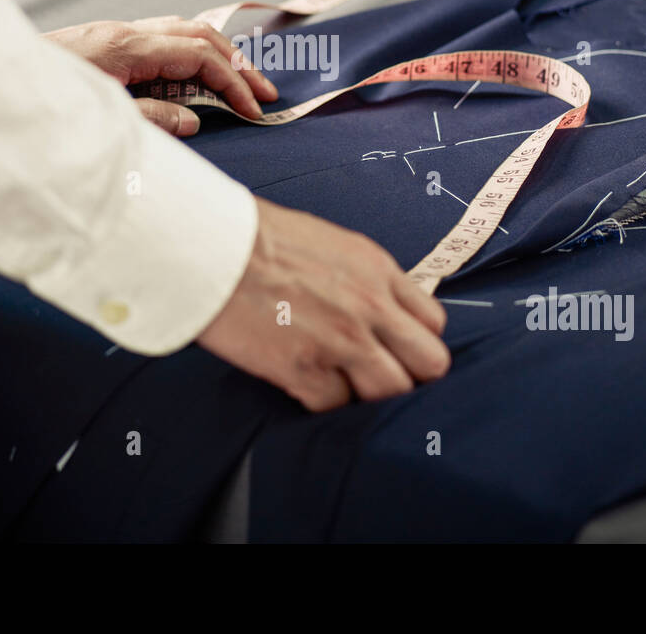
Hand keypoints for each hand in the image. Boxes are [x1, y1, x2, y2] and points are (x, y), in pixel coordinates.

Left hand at [45, 16, 276, 134]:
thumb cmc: (37, 106)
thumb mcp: (99, 121)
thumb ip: (151, 119)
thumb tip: (194, 119)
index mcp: (126, 47)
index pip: (199, 56)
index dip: (234, 82)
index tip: (255, 109)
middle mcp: (123, 32)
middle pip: (199, 34)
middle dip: (238, 62)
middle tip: (266, 92)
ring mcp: (112, 34)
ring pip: (181, 31)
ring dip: (217, 54)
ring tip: (242, 81)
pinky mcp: (102, 43)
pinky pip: (160, 38)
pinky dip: (189, 52)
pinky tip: (195, 74)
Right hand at [197, 198, 450, 410]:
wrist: (212, 247)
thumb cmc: (259, 239)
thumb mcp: (331, 244)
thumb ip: (364, 279)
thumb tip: (378, 310)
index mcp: (378, 271)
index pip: (433, 324)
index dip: (415, 343)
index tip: (396, 350)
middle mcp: (370, 307)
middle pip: (429, 364)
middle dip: (408, 375)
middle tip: (377, 375)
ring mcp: (341, 340)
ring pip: (391, 393)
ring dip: (368, 395)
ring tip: (339, 383)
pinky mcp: (304, 368)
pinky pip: (336, 407)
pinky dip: (321, 403)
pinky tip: (303, 384)